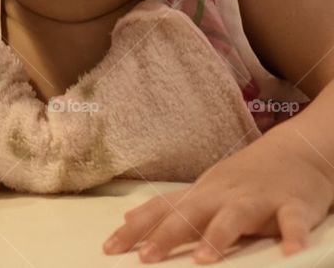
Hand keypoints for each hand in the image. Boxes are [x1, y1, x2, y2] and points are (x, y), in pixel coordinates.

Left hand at [103, 132, 333, 261]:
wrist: (298, 150)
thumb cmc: (247, 177)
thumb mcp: (206, 190)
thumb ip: (171, 208)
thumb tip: (127, 218)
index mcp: (202, 194)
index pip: (161, 210)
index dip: (135, 229)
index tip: (109, 248)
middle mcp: (224, 195)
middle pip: (190, 214)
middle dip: (165, 236)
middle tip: (144, 258)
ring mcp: (258, 198)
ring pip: (235, 216)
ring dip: (218, 237)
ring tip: (204, 260)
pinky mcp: (294, 205)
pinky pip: (293, 222)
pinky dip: (293, 237)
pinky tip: (289, 253)